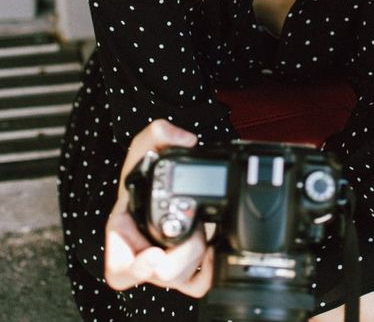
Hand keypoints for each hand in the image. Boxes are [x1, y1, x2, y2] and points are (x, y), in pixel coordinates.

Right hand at [105, 119, 213, 296]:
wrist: (161, 176)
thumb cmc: (144, 167)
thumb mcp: (146, 143)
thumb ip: (160, 131)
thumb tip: (186, 139)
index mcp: (122, 230)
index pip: (119, 268)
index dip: (135, 269)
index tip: (155, 255)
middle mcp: (141, 251)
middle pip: (159, 276)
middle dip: (181, 256)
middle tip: (195, 233)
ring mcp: (162, 260)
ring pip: (179, 280)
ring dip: (196, 258)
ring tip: (203, 232)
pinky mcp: (184, 263)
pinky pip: (198, 283)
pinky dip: (208, 270)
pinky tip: (214, 247)